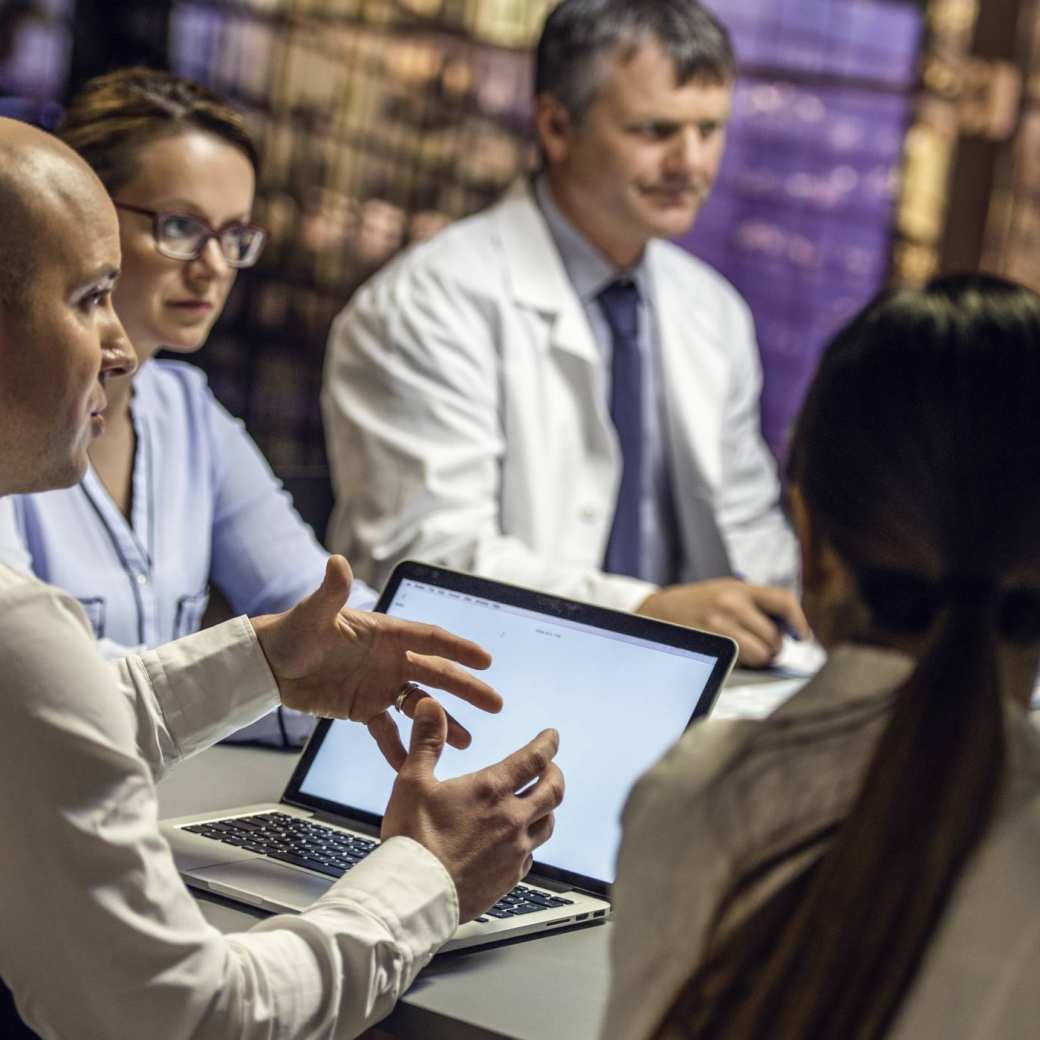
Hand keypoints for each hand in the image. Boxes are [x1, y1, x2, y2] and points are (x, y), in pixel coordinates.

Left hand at [252, 556, 501, 752]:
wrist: (267, 665)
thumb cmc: (291, 633)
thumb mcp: (312, 615)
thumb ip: (330, 592)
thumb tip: (336, 562)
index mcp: (386, 633)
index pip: (431, 639)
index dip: (459, 649)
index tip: (486, 660)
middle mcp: (391, 659)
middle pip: (436, 674)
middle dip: (466, 689)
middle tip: (495, 704)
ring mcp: (380, 685)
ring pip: (420, 705)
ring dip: (442, 723)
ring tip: (466, 742)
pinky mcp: (363, 709)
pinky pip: (386, 731)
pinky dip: (399, 748)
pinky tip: (411, 765)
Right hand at [382, 697, 563, 921]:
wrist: (414, 895)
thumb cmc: (411, 839)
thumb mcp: (412, 781)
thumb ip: (426, 741)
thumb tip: (430, 706)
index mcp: (491, 790)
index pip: (534, 759)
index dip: (548, 744)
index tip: (553, 736)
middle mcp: (512, 819)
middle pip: (553, 791)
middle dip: (555, 774)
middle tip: (551, 767)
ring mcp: (514, 852)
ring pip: (548, 824)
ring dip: (547, 808)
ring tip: (539, 802)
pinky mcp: (510, 878)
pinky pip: (531, 855)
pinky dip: (530, 842)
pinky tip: (518, 842)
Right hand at [637, 579, 809, 667]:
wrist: (657, 612)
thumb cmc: (699, 605)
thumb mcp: (726, 591)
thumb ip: (756, 605)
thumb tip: (790, 631)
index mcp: (739, 589)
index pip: (783, 601)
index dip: (799, 621)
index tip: (802, 636)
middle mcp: (731, 606)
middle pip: (774, 638)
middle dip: (772, 647)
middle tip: (760, 646)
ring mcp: (719, 628)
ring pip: (761, 656)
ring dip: (759, 659)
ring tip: (745, 652)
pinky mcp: (710, 647)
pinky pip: (742, 665)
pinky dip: (742, 665)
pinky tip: (731, 656)